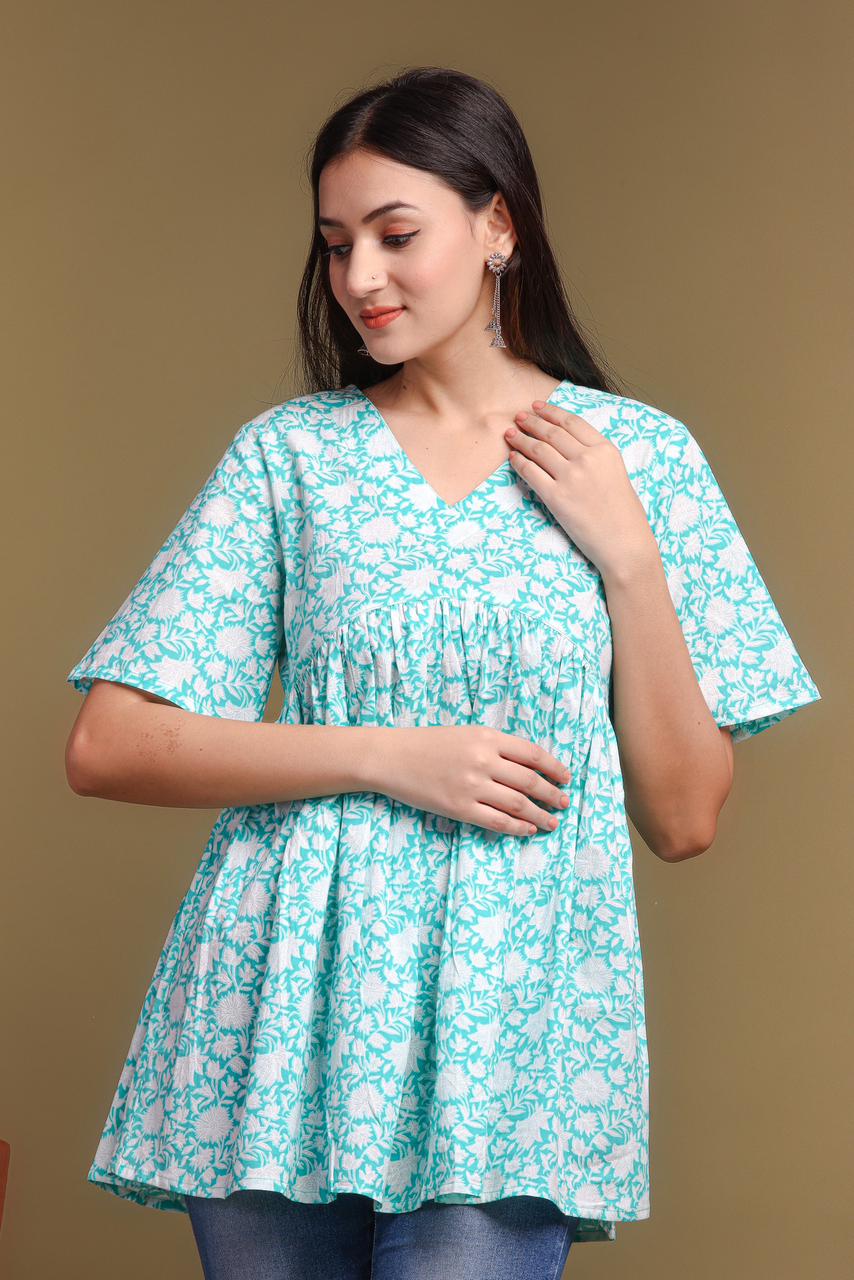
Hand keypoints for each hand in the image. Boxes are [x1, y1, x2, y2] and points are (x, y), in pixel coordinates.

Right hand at [367, 725, 572, 836]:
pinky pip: (497, 822)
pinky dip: (517, 828)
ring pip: (518, 805)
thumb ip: (497, 747)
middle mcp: (483, 761)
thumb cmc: (429, 744)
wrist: (391, 757)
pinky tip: (527, 830)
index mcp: (487, 737)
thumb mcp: (467, 733)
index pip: (533, 754)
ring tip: (551, 822)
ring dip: (540, 815)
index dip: (555, 768)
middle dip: (552, 795)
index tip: (566, 778)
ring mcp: (472, 786)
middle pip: (530, 781)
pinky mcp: (459, 808)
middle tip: (563, 803)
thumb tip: (531, 767)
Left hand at [505, 398, 657, 578]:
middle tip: (519, 417)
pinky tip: (513, 457)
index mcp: (605, 450)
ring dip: (521, 439)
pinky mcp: (556, 498)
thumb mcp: (617, 473)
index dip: (551, 412)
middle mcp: (587, 459)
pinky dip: (519, 462)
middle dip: (532, 422)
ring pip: (538, 449)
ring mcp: (570, 478)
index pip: (572, 422)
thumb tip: (570, 445)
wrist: (625, 544)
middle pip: (552, 433)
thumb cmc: (624, 514)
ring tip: (510, 434)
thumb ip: (596, 456)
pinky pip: (531, 473)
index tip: (538, 407)